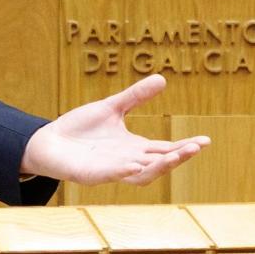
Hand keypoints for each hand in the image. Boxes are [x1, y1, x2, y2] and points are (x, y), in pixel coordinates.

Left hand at [20, 75, 209, 185]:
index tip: (205, 140)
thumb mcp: (112, 108)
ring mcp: (111, 170)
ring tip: (174, 156)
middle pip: (159, 163)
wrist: (49, 141)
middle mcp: (127, 161)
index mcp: (134, 148)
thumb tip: (163, 78)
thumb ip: (136, 97)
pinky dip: (124, 171)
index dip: (185, 146)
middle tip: (196, 147)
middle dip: (178, 156)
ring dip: (158, 168)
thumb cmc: (81, 129)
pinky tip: (135, 164)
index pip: (166, 149)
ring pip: (141, 175)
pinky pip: (111, 175)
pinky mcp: (92, 175)